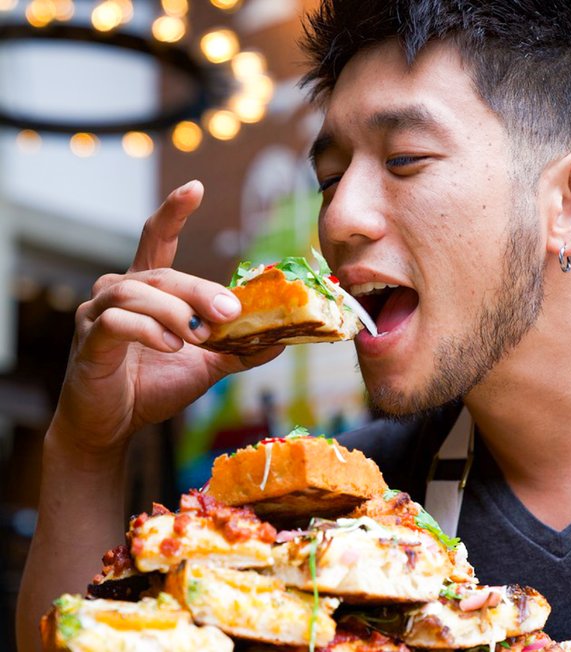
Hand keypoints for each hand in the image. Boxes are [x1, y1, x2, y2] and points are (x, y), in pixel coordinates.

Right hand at [51, 180, 281, 455]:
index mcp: (148, 290)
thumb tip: (282, 337)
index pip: (156, 239)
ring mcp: (98, 314)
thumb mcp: (207, 365)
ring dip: (176, 312)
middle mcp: (118, 291)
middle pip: (163, 272)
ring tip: (198, 336)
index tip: (196, 188)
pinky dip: (149, 330)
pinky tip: (171, 345)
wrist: (112, 425)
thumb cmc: (153, 386)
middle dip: (200, 290)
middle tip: (229, 313)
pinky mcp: (90, 340)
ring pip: (137, 292)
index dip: (173, 212)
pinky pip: (118, 322)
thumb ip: (239, 348)